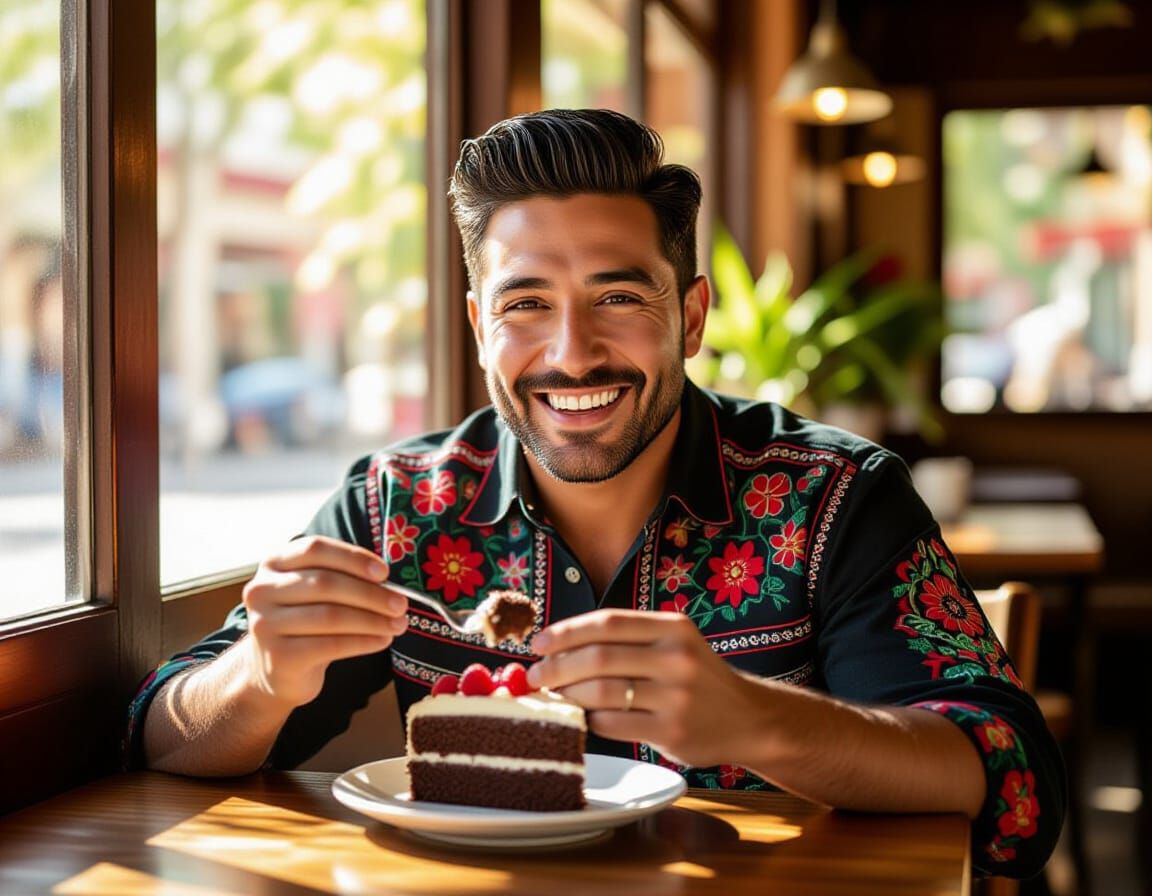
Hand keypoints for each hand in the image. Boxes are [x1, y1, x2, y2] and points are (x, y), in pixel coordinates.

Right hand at [239, 535, 409, 708]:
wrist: (278, 671)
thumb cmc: (307, 622)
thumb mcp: (316, 592)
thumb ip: (343, 578)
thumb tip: (388, 582)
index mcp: (273, 563)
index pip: (315, 549)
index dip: (353, 558)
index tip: (385, 573)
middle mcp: (261, 590)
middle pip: (325, 583)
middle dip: (371, 594)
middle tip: (401, 604)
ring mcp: (264, 624)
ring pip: (330, 616)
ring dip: (372, 620)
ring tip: (398, 624)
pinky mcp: (278, 657)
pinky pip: (330, 645)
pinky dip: (363, 642)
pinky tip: (383, 641)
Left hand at [526, 609, 767, 767]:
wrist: (748, 718)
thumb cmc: (697, 678)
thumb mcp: (674, 644)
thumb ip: (627, 640)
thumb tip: (559, 646)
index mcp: (673, 627)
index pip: (607, 623)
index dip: (566, 632)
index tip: (538, 643)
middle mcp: (676, 657)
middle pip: (599, 657)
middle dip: (557, 666)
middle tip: (534, 676)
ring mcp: (676, 696)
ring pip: (602, 692)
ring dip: (567, 694)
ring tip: (551, 696)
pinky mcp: (671, 731)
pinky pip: (613, 724)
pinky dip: (589, 720)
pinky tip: (581, 717)